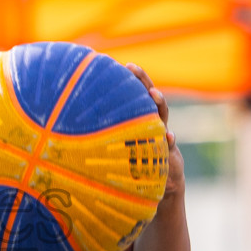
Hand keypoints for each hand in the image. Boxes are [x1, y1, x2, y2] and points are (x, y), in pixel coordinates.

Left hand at [124, 62, 184, 199]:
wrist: (163, 186)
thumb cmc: (137, 165)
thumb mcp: (123, 149)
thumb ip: (113, 136)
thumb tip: (80, 124)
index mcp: (143, 121)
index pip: (138, 95)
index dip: (134, 79)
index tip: (124, 65)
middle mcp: (155, 125)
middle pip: (150, 98)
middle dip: (143, 81)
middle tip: (132, 67)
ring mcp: (163, 138)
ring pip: (162, 117)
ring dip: (159, 104)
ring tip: (153, 94)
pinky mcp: (170, 155)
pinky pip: (169, 147)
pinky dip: (169, 141)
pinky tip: (168, 136)